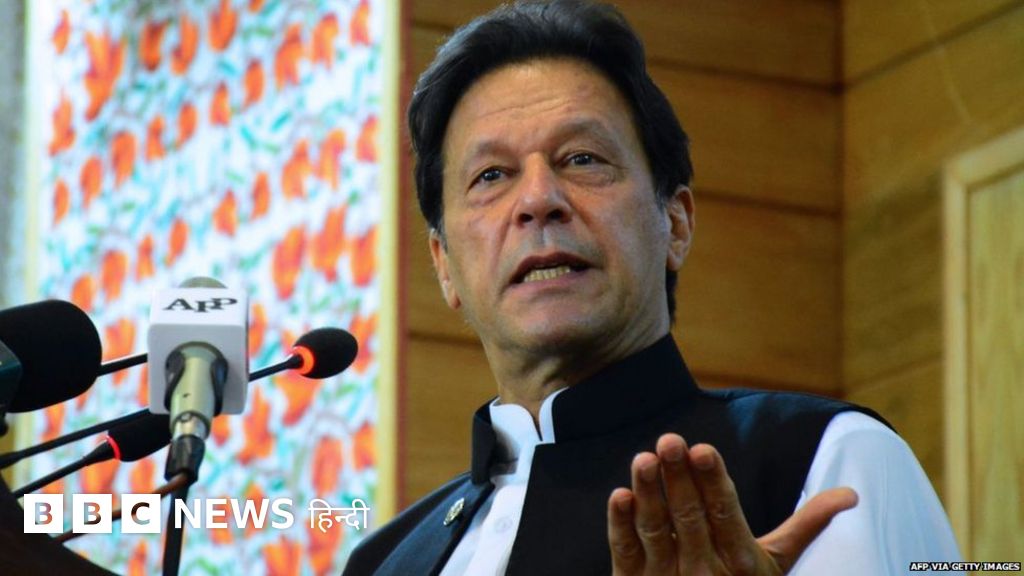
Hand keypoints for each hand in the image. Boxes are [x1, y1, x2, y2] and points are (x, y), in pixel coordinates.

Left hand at [607, 433, 857, 574]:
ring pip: (656, 531)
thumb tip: (851, 495)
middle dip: (679, 477)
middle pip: (690, 518)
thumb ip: (807, 525)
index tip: (702, 450)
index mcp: (740, 559)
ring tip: (644, 459)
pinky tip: (618, 495)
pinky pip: (626, 551)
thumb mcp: (774, 563)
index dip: (713, 482)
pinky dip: (620, 525)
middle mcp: (704, 570)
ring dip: (648, 494)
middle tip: (669, 439)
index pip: (725, 513)